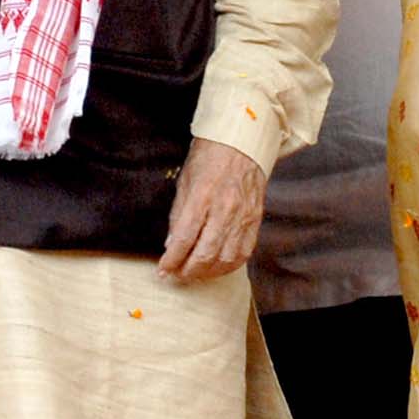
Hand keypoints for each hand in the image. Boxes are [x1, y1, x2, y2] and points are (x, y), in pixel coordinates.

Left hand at [158, 137, 263, 282]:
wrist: (241, 143)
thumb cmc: (209, 157)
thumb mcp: (185, 180)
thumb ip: (178, 214)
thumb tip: (171, 244)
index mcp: (202, 195)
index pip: (185, 237)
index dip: (172, 259)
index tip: (163, 270)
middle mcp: (225, 208)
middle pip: (206, 253)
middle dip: (188, 271)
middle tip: (176, 276)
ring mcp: (243, 216)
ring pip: (226, 258)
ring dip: (208, 272)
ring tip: (194, 274)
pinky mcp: (255, 219)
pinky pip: (243, 252)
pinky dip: (228, 265)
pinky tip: (216, 267)